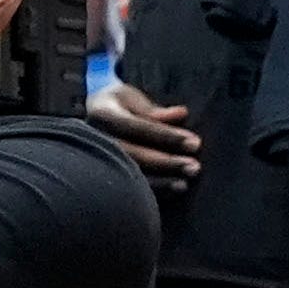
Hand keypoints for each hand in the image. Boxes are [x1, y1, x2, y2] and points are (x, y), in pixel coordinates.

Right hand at [86, 80, 201, 185]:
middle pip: (132, 153)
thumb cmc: (119, 104)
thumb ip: (154, 109)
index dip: (165, 135)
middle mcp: (96, 138)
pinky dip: (153, 190)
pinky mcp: (105, 173)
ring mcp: (97, 158)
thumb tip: (181, 114)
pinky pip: (128, 186)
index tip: (194, 142)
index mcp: (103, 114)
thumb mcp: (133, 97)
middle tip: (194, 166)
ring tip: (185, 183)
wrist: (94, 115)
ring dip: (160, 180)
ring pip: (129, 173)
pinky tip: (173, 189)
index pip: (136, 126)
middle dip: (166, 161)